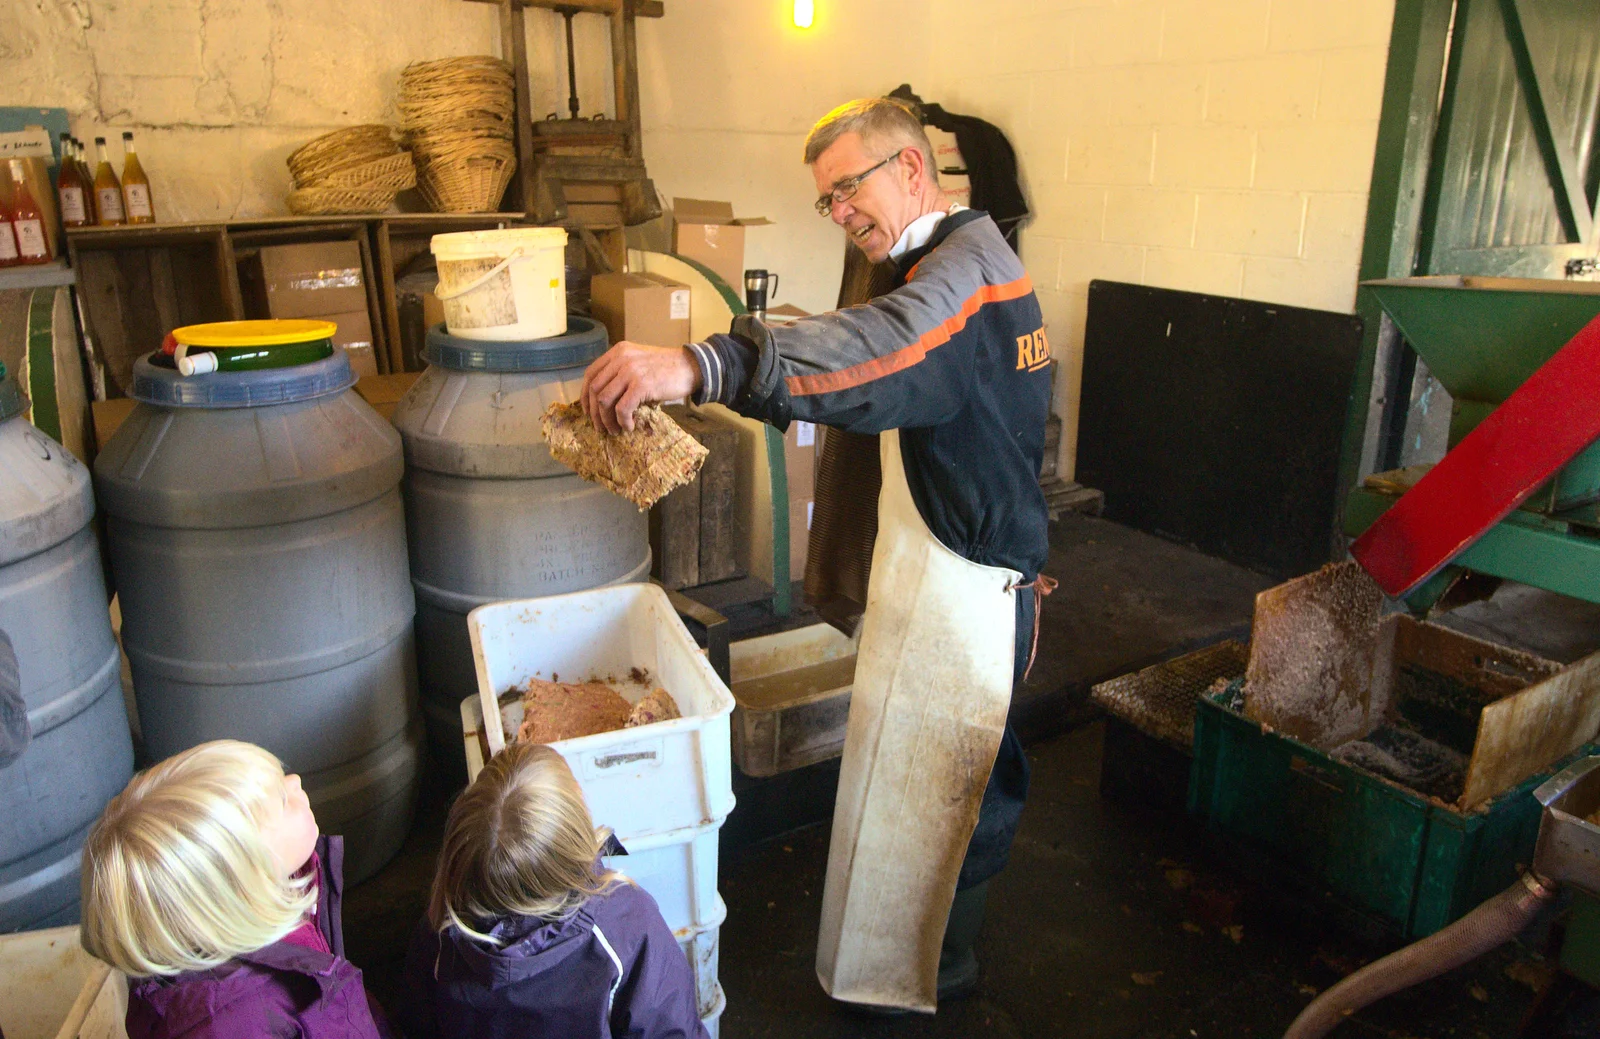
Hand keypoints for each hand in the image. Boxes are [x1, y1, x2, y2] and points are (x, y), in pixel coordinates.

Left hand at [581, 342, 700, 433]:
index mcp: (618, 352)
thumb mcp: (638, 361)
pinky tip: (629, 427)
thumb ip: (620, 372)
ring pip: (604, 401)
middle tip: (601, 427)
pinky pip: (622, 409)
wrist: (691, 367)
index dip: (585, 395)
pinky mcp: (641, 385)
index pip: (590, 374)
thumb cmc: (666, 369)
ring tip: (615, 430)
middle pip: (594, 389)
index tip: (588, 411)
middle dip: (594, 413)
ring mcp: (630, 371)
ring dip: (607, 420)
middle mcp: (621, 359)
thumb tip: (603, 399)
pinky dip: (623, 422)